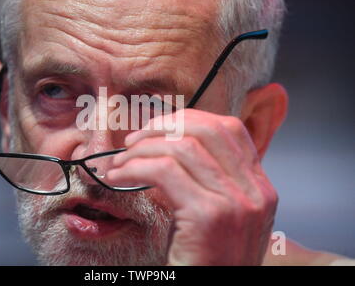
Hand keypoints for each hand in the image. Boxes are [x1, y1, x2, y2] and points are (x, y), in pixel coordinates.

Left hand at [107, 109, 277, 264]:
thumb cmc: (205, 259)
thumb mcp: (217, 214)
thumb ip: (209, 180)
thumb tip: (169, 144)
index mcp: (259, 188)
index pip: (229, 129)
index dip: (188, 119)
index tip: (158, 128)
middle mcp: (255, 192)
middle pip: (207, 130)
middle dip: (162, 127)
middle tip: (134, 141)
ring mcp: (235, 203)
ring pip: (181, 147)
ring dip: (142, 149)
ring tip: (121, 163)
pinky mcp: (208, 217)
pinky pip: (164, 171)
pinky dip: (135, 168)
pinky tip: (120, 177)